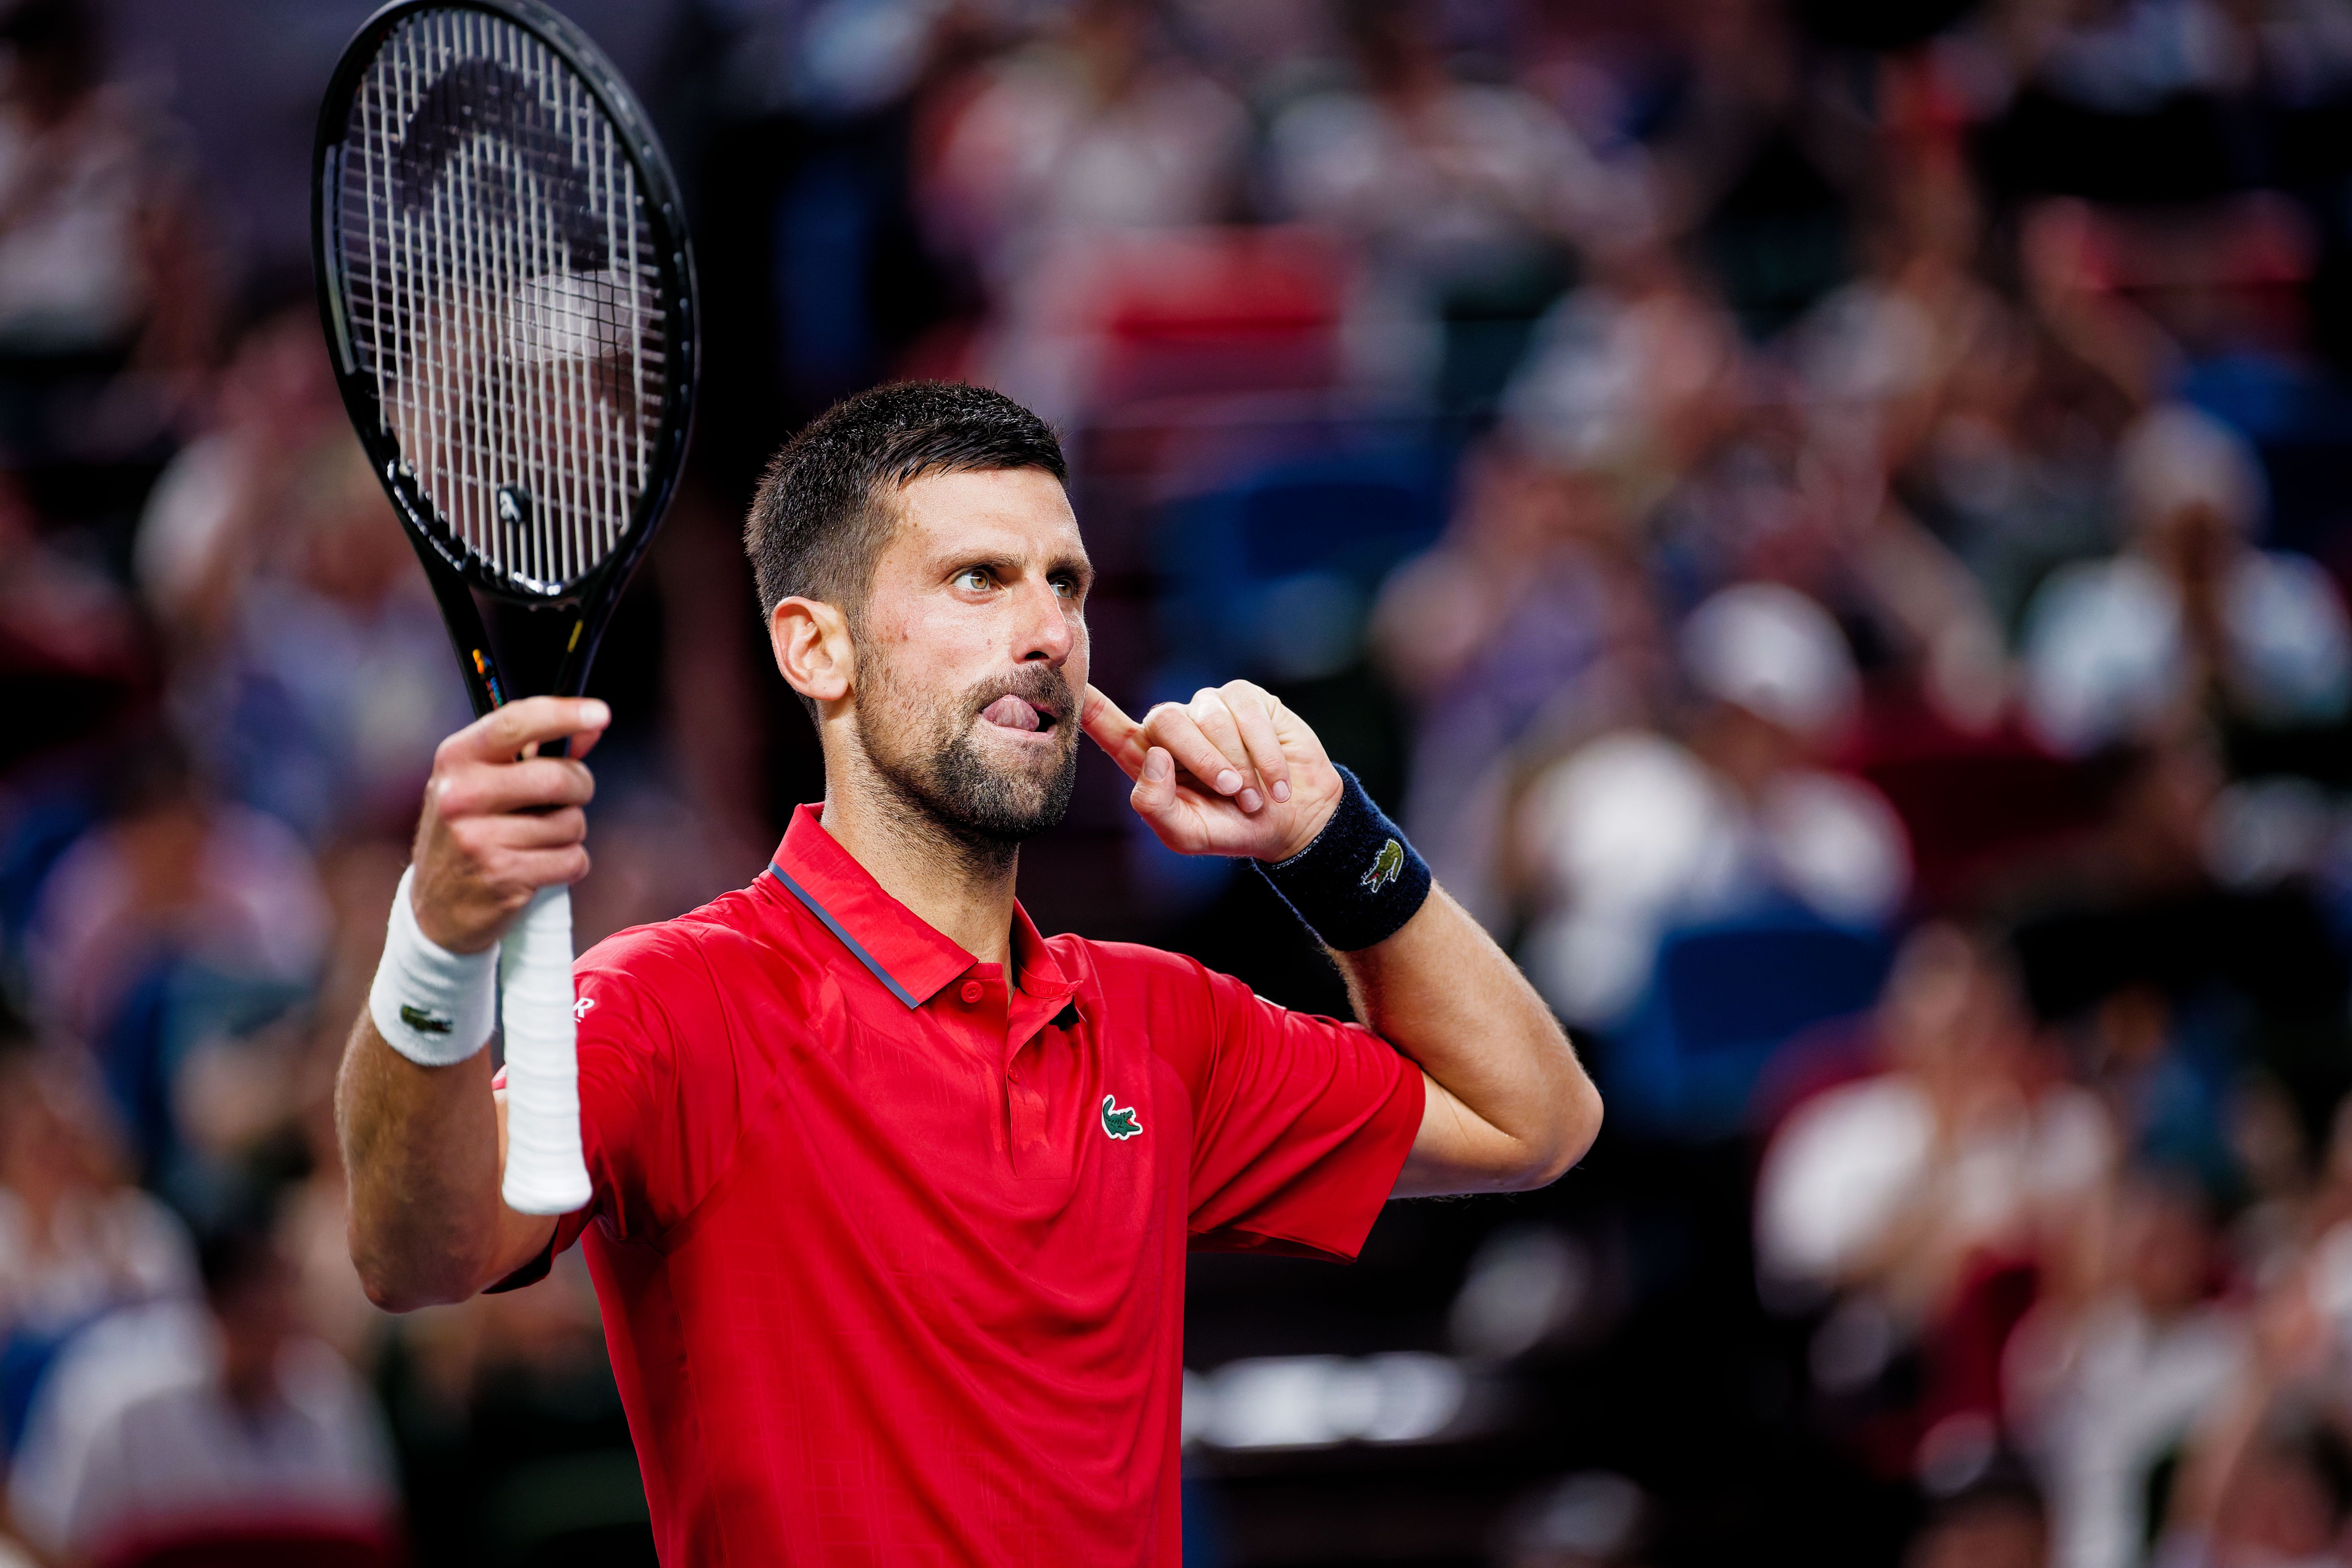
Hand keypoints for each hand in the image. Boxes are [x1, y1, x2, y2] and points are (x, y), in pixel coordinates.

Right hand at [410, 698, 607, 952]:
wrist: (435, 906)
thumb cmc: (471, 831)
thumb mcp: (487, 782)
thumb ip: (537, 751)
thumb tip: (590, 728)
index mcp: (456, 759)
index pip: (515, 724)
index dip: (564, 714)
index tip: (599, 713)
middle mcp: (461, 795)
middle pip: (557, 778)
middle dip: (579, 787)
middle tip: (569, 797)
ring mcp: (478, 838)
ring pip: (571, 823)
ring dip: (569, 832)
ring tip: (537, 840)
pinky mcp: (502, 876)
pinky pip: (572, 860)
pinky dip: (569, 864)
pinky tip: (540, 867)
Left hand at [1082, 681, 1341, 860]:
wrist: (1292, 821)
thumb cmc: (1231, 828)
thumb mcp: (1187, 833)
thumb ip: (1156, 805)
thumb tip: (1156, 757)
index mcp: (1147, 759)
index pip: (1109, 727)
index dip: (1090, 706)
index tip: (1074, 685)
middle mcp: (1173, 728)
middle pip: (1166, 721)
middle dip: (1203, 759)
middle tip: (1232, 792)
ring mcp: (1209, 708)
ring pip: (1211, 718)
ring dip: (1240, 763)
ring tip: (1255, 795)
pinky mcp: (1246, 699)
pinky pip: (1247, 713)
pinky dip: (1265, 753)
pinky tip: (1276, 781)